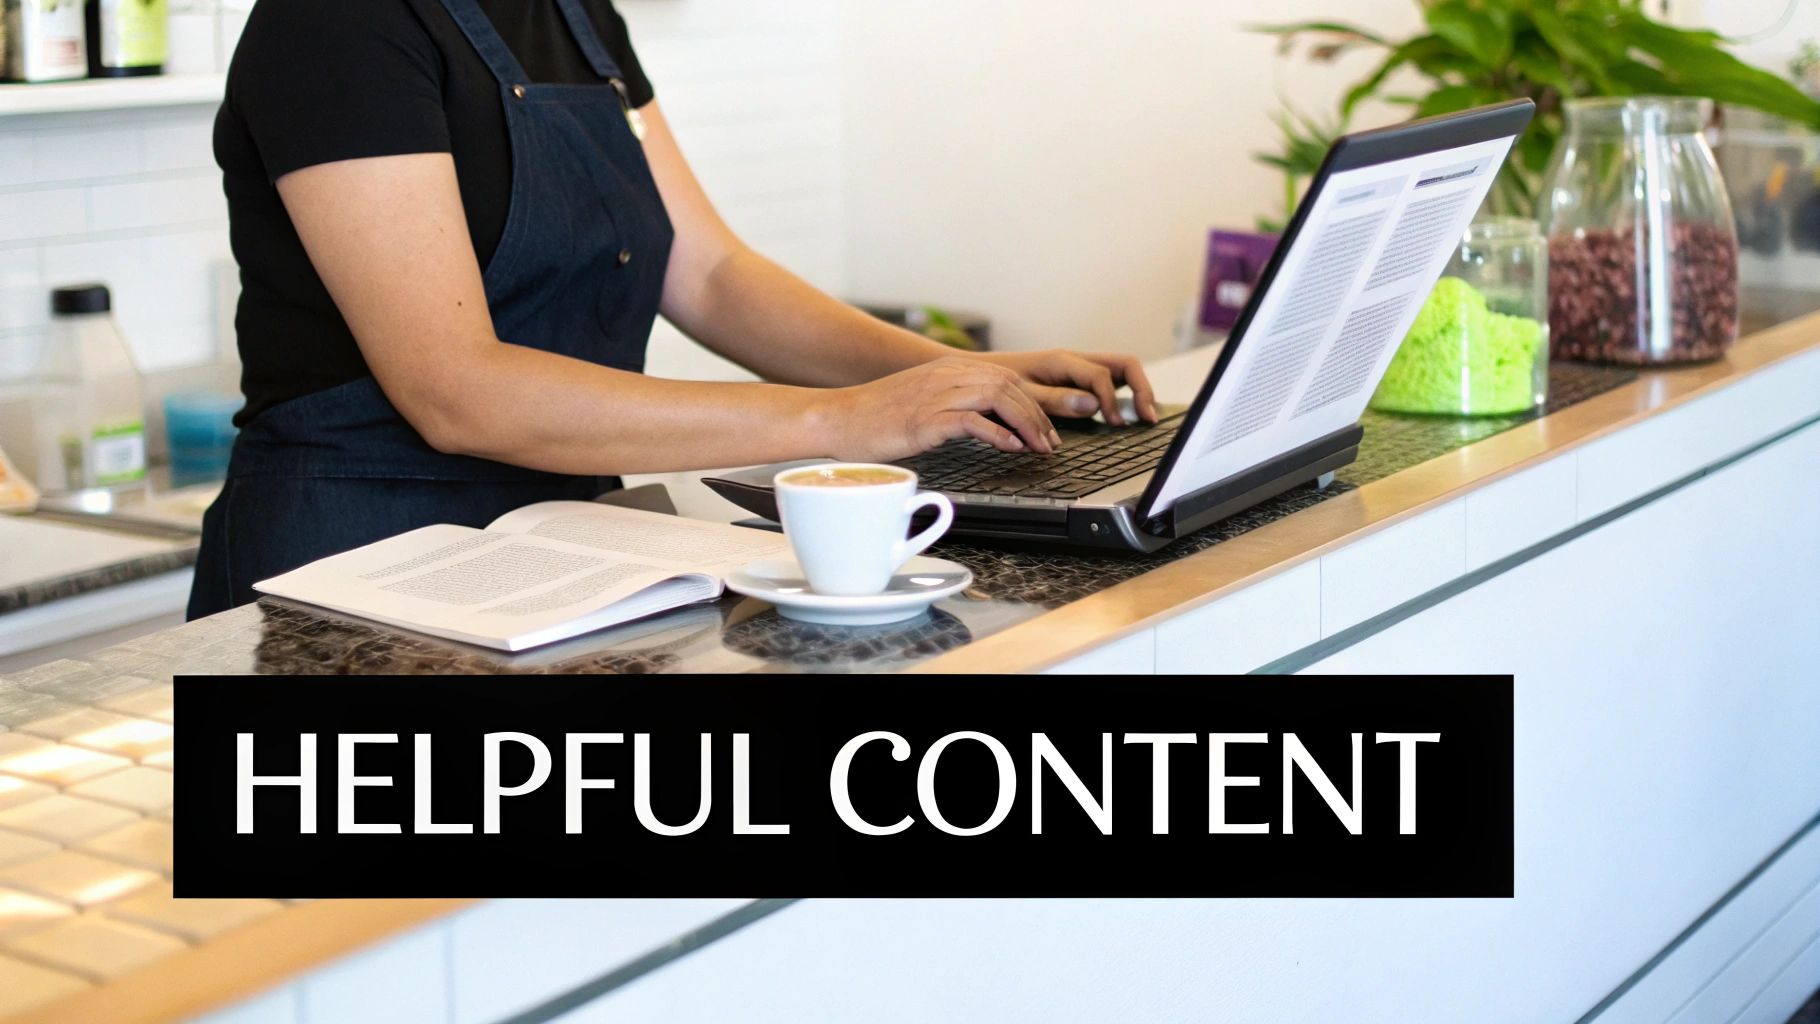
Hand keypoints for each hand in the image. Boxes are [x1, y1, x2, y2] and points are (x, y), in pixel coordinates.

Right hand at [814, 357, 1060, 461]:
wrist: (836, 419)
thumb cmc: (875, 418)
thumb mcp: (922, 403)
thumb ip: (954, 406)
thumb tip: (988, 425)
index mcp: (947, 370)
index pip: (1004, 378)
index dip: (1032, 403)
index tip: (1045, 429)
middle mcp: (945, 376)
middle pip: (1008, 386)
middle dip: (1037, 415)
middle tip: (1050, 442)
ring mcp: (935, 395)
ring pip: (998, 397)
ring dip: (1026, 423)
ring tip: (1038, 447)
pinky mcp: (925, 419)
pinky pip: (972, 420)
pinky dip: (998, 433)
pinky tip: (1011, 448)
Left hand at [978, 350, 1158, 425]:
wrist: (976, 372)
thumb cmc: (995, 381)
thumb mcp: (1022, 392)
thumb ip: (1056, 399)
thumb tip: (1093, 404)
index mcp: (1063, 360)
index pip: (1102, 376)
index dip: (1112, 400)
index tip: (1116, 424)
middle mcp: (1075, 360)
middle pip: (1125, 365)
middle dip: (1142, 389)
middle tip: (1149, 417)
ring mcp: (1078, 369)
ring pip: (1121, 371)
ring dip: (1136, 391)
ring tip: (1145, 417)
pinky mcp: (1075, 379)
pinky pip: (1108, 382)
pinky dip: (1122, 396)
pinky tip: (1123, 415)